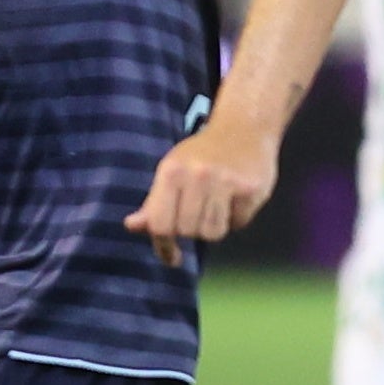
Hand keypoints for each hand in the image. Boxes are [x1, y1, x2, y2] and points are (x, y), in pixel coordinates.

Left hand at [123, 109, 279, 267]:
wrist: (245, 127)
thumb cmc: (201, 155)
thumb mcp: (171, 172)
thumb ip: (153, 204)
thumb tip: (131, 226)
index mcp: (171, 172)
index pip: (160, 225)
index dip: (164, 246)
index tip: (172, 257)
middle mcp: (197, 175)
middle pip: (188, 232)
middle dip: (192, 230)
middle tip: (199, 213)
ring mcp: (226, 181)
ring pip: (213, 233)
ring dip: (215, 227)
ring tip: (216, 206)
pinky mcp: (251, 188)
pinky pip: (239, 223)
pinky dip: (236, 218)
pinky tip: (235, 199)